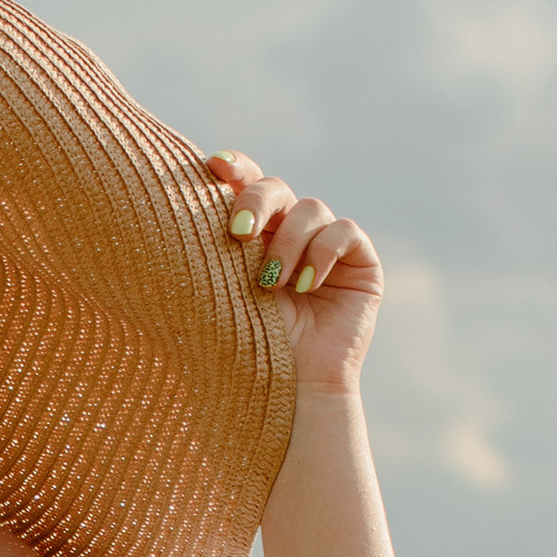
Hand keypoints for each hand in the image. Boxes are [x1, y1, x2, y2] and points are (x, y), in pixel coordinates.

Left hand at [204, 152, 381, 393]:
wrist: (290, 391)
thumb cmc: (245, 349)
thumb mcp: (222, 292)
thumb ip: (214, 248)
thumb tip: (196, 190)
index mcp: (252, 238)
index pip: (244, 187)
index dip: (234, 169)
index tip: (214, 165)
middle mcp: (289, 235)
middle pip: (275, 189)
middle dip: (255, 202)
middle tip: (238, 234)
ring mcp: (326, 247)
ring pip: (309, 208)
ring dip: (288, 242)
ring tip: (271, 284)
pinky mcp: (360, 262)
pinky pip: (344, 230)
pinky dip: (324, 251)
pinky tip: (308, 284)